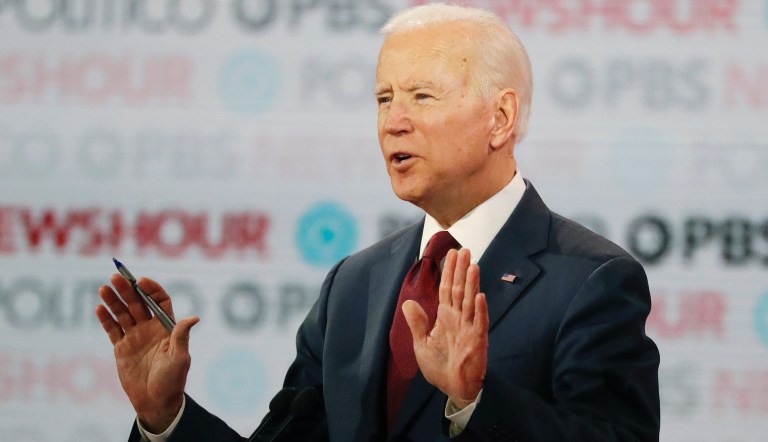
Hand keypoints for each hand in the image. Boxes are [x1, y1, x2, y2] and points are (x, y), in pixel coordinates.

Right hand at [95, 274, 198, 432]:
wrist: (156, 402)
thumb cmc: (172, 381)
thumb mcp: (180, 358)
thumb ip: (181, 337)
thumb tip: (193, 318)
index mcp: (166, 328)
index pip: (160, 302)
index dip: (152, 290)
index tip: (142, 281)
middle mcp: (150, 329)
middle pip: (138, 304)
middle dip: (128, 290)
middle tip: (117, 277)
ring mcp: (135, 337)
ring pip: (123, 314)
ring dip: (114, 300)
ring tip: (105, 288)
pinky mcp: (121, 348)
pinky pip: (112, 329)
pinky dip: (106, 319)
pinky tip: (100, 307)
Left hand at [403, 248, 488, 407]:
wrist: (453, 389)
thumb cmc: (440, 367)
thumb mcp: (422, 344)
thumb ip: (417, 323)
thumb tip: (408, 303)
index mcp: (446, 317)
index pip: (447, 289)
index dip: (449, 271)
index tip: (451, 253)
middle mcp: (459, 318)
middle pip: (460, 289)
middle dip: (461, 270)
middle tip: (464, 249)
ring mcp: (469, 328)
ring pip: (470, 301)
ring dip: (472, 284)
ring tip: (472, 266)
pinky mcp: (477, 341)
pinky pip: (479, 323)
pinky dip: (479, 310)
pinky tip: (479, 296)